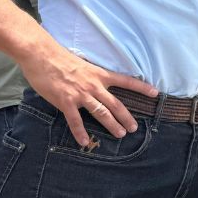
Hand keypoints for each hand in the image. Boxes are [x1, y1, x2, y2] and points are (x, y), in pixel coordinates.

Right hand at [15, 35, 157, 146]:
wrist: (43, 56)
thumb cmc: (61, 58)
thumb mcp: (85, 65)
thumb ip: (93, 76)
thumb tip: (98, 84)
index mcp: (100, 74)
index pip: (126, 81)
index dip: (142, 87)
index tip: (155, 93)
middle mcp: (94, 85)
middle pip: (116, 104)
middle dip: (126, 117)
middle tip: (133, 128)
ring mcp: (80, 94)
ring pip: (101, 113)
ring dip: (111, 125)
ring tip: (120, 135)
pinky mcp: (65, 101)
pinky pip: (75, 120)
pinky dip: (80, 132)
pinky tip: (84, 142)